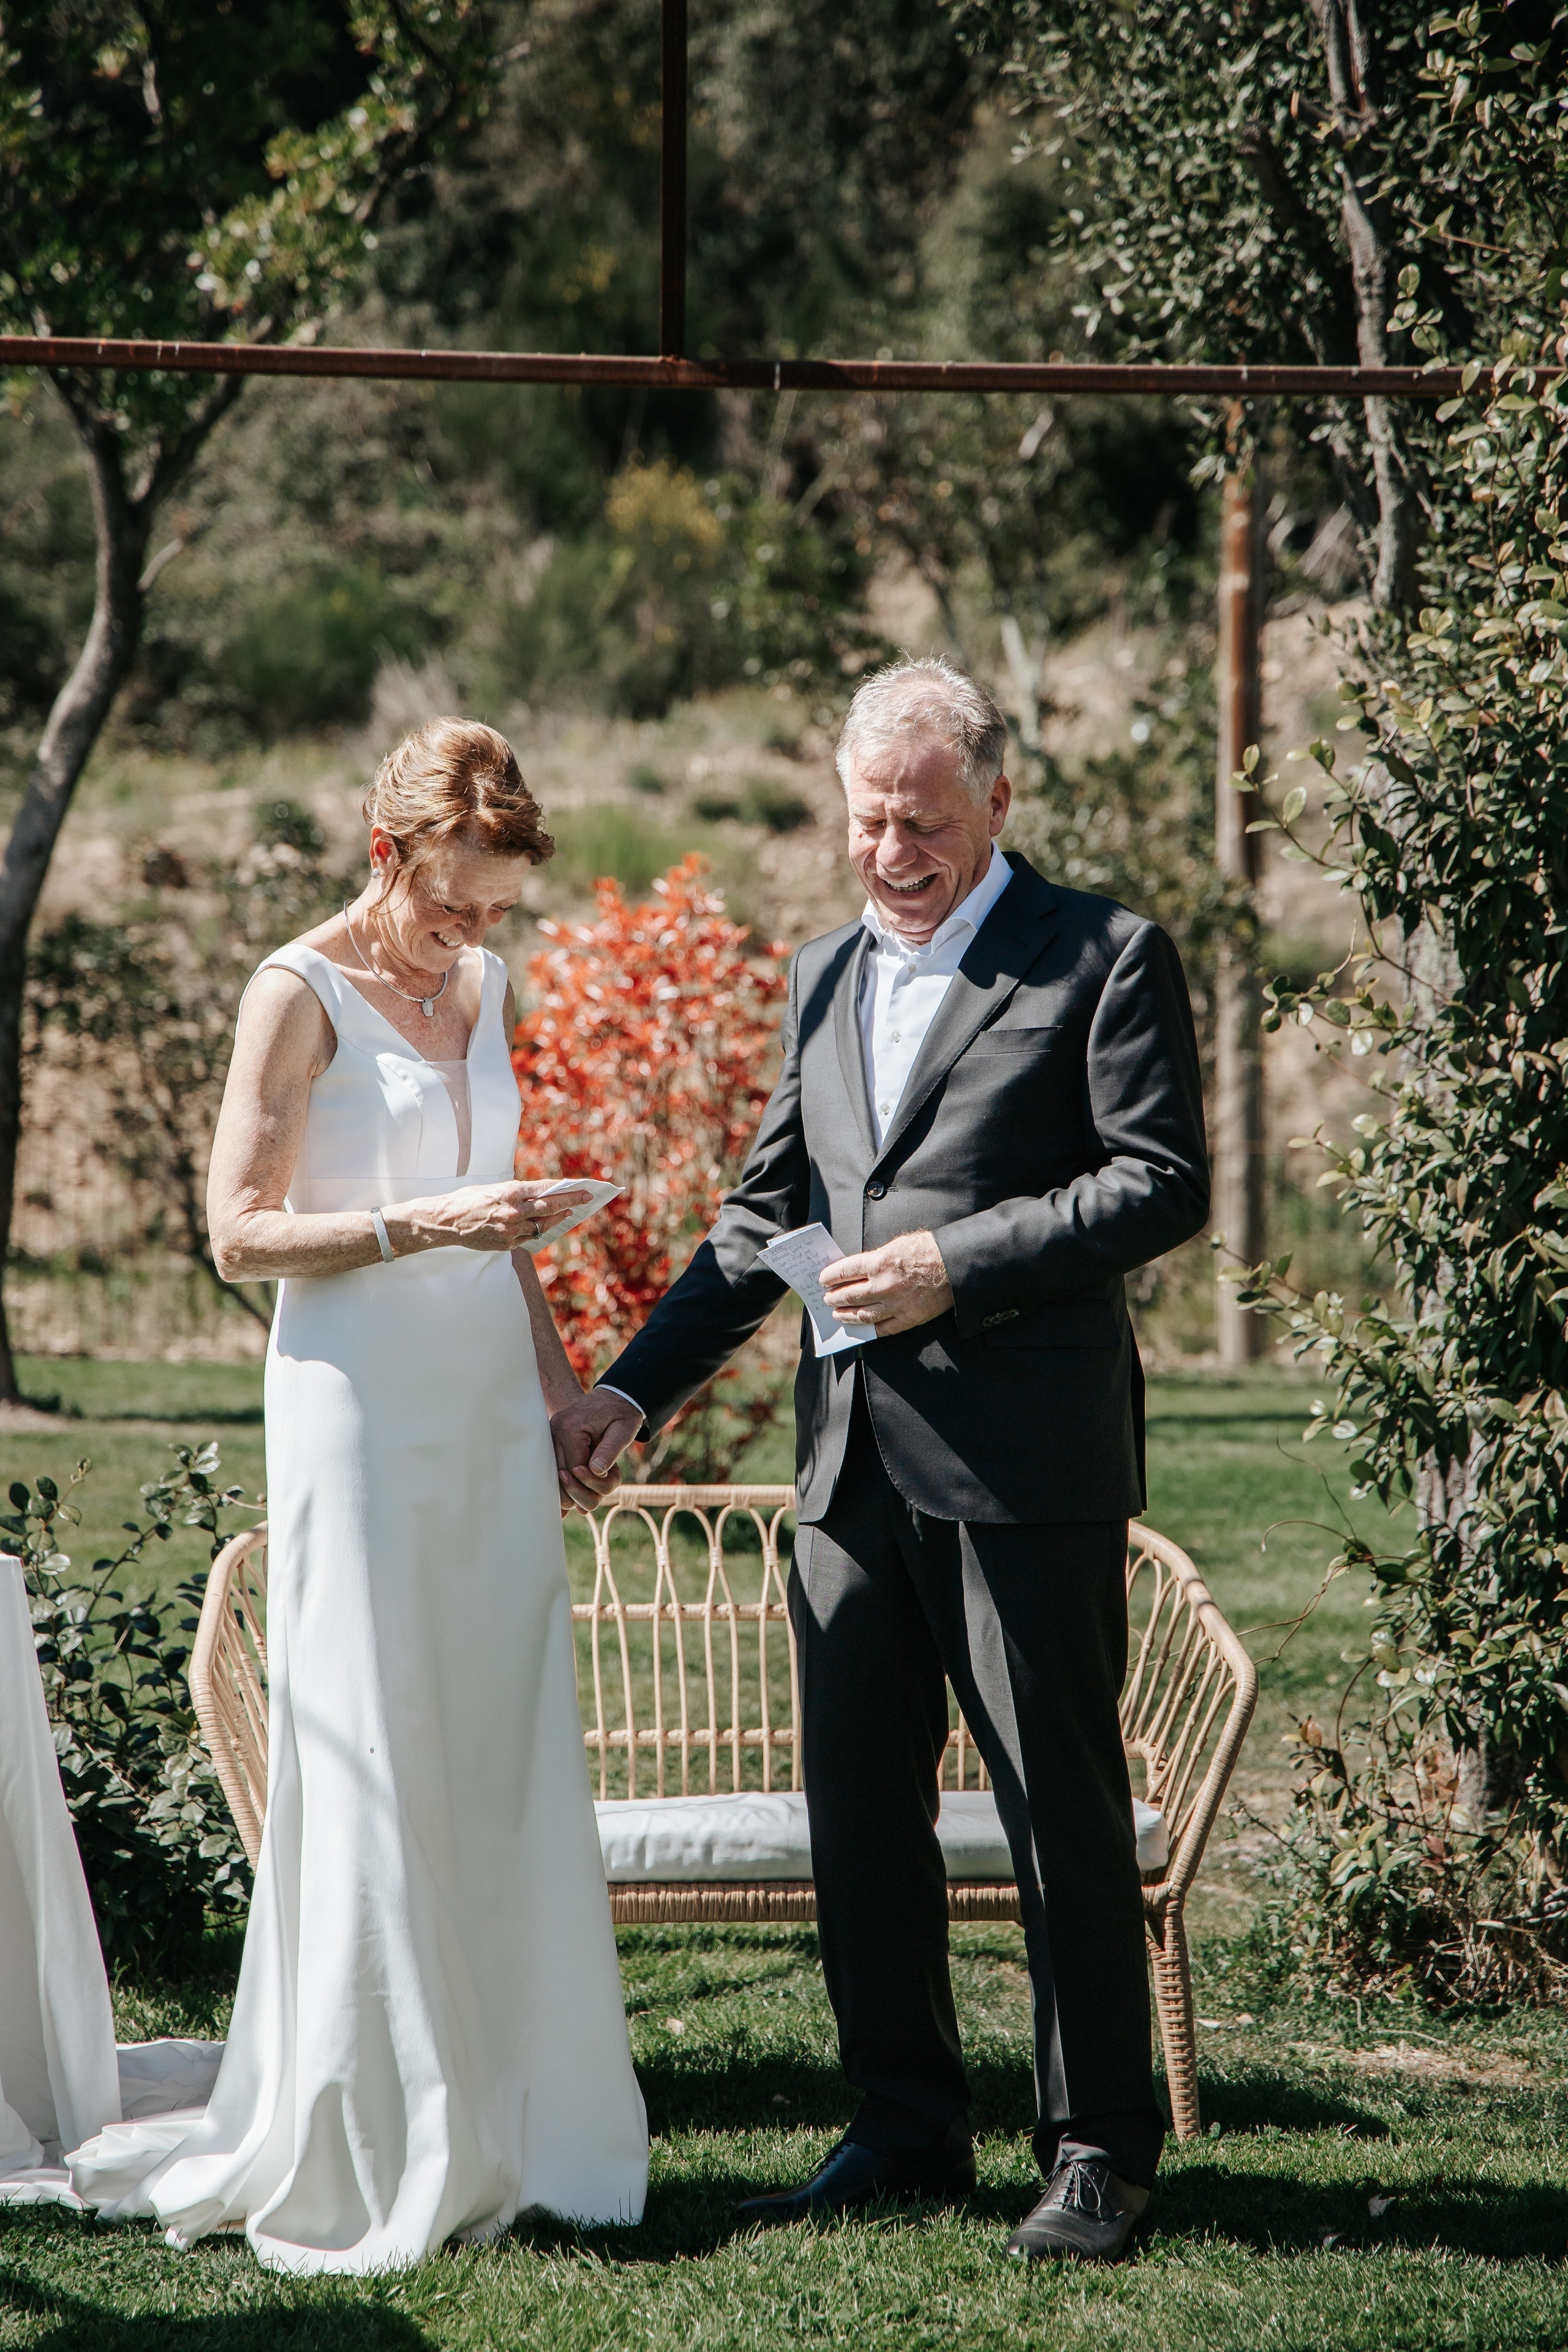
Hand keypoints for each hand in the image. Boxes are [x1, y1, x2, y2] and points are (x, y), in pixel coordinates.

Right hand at [393, 1182, 592, 1255]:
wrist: (446, 1222)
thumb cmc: (469, 1199)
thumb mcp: (494, 1188)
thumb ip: (517, 1193)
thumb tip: (541, 1195)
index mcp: (509, 1192)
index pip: (545, 1190)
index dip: (566, 1189)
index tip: (582, 1187)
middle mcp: (513, 1211)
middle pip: (549, 1208)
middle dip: (571, 1203)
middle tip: (587, 1199)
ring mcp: (510, 1230)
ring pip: (542, 1226)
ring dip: (556, 1219)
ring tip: (567, 1214)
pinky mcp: (506, 1244)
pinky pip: (528, 1238)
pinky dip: (536, 1231)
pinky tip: (543, 1226)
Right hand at [551, 1389, 642, 1510]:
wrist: (613, 1397)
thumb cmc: (620, 1413)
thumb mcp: (624, 1430)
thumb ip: (610, 1450)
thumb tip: (595, 1471)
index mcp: (571, 1427)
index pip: (575, 1468)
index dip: (590, 1482)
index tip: (607, 1482)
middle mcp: (554, 1431)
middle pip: (561, 1474)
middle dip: (579, 1491)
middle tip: (592, 1505)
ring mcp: (550, 1435)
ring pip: (553, 1474)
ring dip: (569, 1491)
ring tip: (581, 1506)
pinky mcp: (553, 1440)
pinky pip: (553, 1466)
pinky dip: (561, 1483)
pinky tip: (565, 1505)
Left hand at [818, 1230, 953, 1337]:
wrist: (955, 1264)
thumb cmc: (929, 1250)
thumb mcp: (897, 1244)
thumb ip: (875, 1258)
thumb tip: (856, 1270)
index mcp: (879, 1262)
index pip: (844, 1271)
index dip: (830, 1276)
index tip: (823, 1280)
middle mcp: (884, 1285)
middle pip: (849, 1295)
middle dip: (834, 1298)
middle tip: (827, 1299)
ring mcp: (896, 1304)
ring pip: (862, 1315)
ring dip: (846, 1315)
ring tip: (838, 1314)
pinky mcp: (908, 1318)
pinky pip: (883, 1329)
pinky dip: (870, 1329)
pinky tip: (861, 1327)